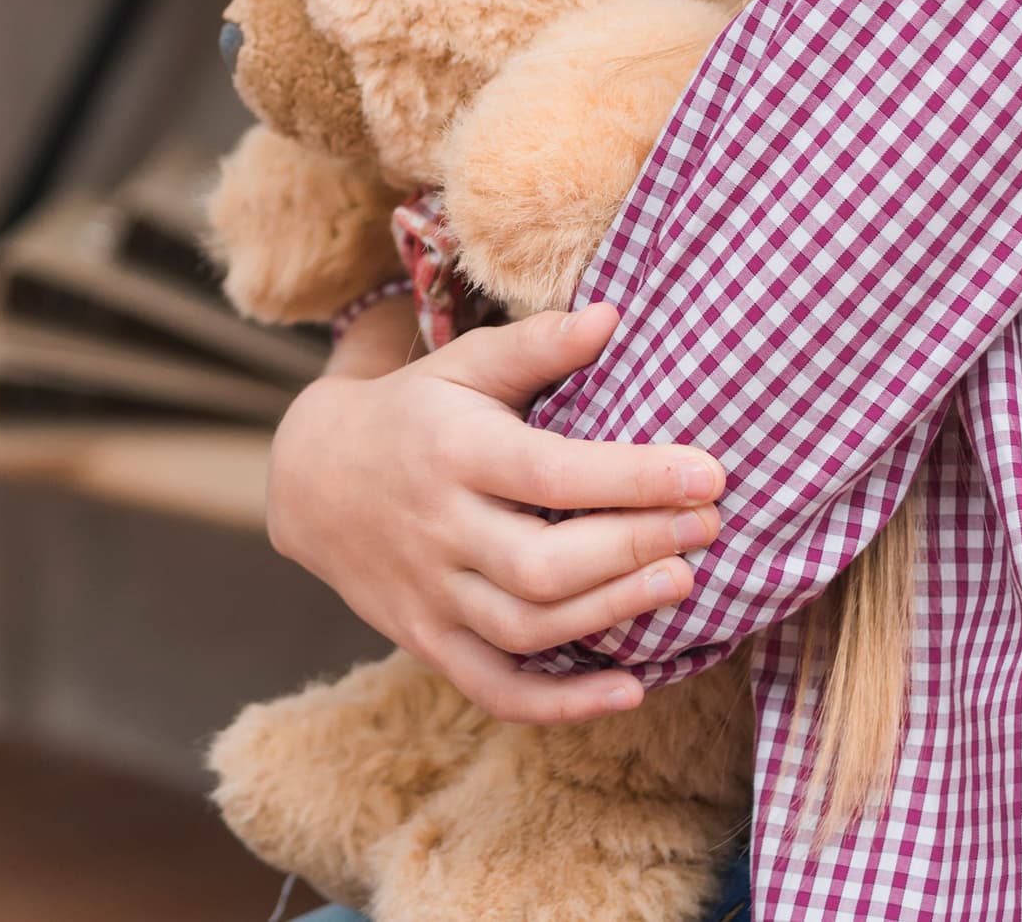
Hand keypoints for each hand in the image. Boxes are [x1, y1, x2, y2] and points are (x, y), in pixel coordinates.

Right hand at [264, 304, 725, 724]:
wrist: (312, 478)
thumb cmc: (412, 412)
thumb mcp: (462, 366)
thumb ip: (535, 346)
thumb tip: (614, 317)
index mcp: (452, 452)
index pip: (552, 474)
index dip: (636, 478)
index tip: (709, 473)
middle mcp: (438, 528)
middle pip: (543, 564)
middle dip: (635, 550)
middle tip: (707, 528)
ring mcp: (430, 593)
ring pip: (526, 628)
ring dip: (611, 612)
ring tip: (681, 583)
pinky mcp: (428, 640)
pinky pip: (495, 689)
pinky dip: (561, 705)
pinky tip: (630, 691)